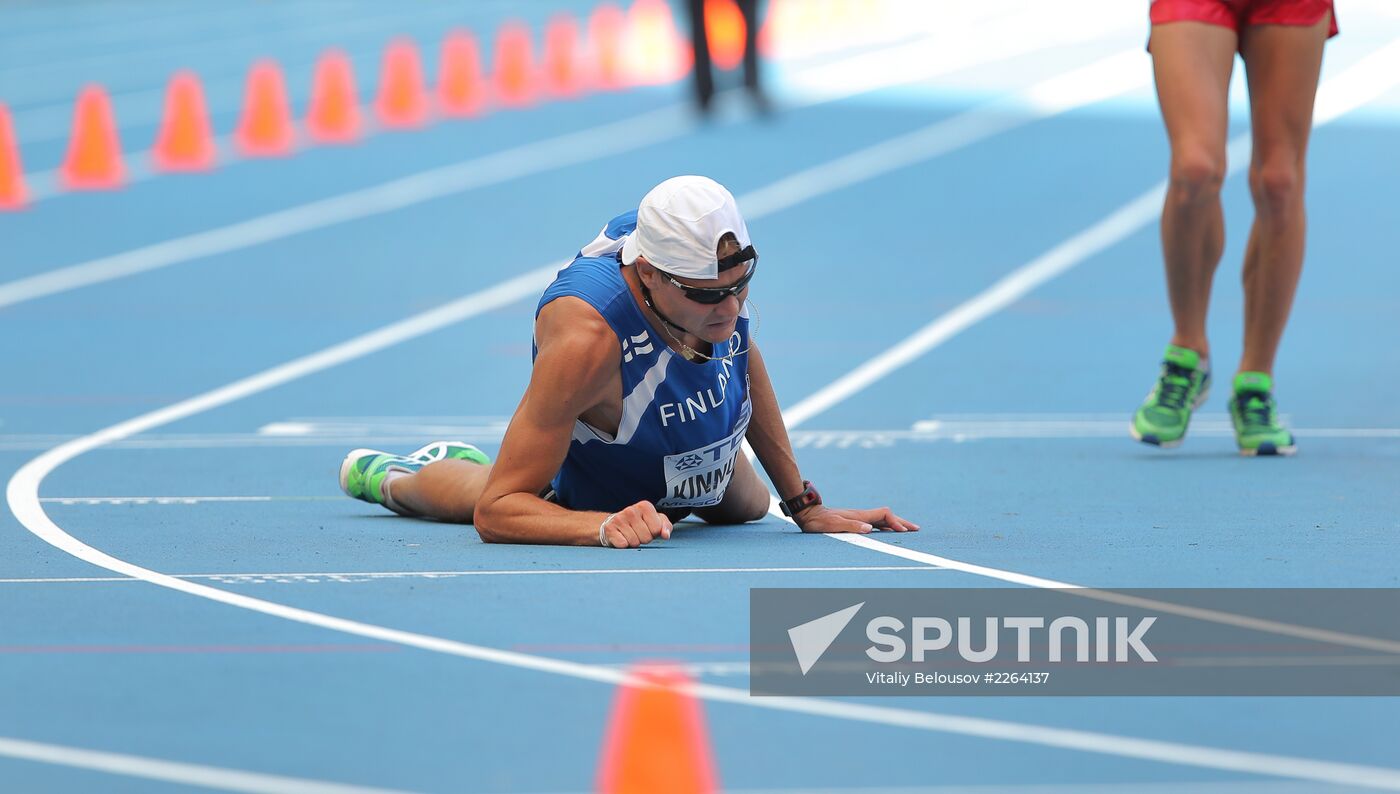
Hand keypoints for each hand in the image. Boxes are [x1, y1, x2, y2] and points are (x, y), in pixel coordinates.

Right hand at [601, 500, 673, 547]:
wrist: (615, 524)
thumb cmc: (639, 523)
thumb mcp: (655, 521)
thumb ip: (665, 526)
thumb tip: (666, 535)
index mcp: (645, 506)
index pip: (657, 529)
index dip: (654, 533)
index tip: (648, 528)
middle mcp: (631, 510)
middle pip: (646, 538)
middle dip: (644, 539)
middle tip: (638, 533)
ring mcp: (619, 519)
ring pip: (635, 542)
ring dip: (634, 543)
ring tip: (630, 535)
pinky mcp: (609, 529)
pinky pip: (623, 544)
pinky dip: (623, 545)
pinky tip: (621, 538)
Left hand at [793, 505, 918, 533]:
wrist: (807, 513)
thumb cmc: (818, 521)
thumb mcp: (833, 525)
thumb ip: (851, 526)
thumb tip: (868, 529)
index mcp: (859, 515)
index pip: (884, 515)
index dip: (896, 523)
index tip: (904, 531)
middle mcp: (861, 515)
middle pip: (887, 516)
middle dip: (902, 522)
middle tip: (916, 529)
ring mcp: (858, 517)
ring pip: (882, 520)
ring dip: (895, 524)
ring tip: (906, 530)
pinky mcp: (853, 521)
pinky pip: (875, 523)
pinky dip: (885, 527)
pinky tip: (886, 532)